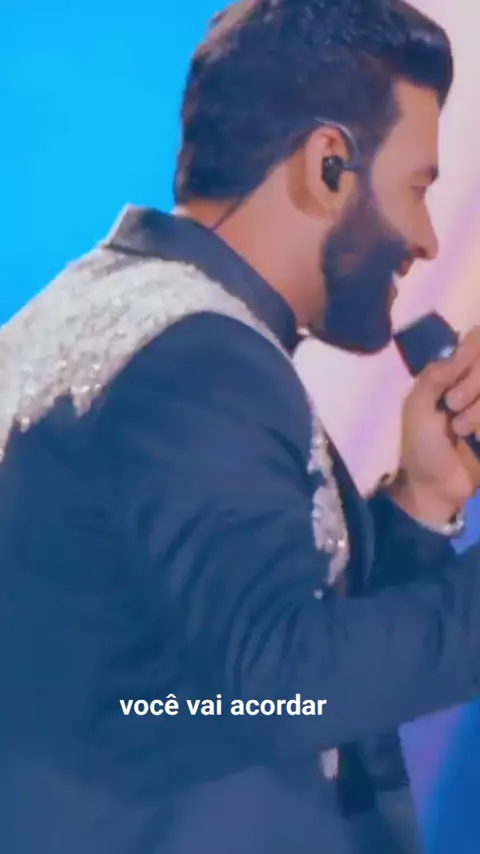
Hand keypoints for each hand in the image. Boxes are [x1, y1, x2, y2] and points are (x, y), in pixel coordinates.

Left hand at [389, 326, 479, 524]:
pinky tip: (477, 438)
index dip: (471, 355)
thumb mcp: (418, 408)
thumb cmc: (421, 447)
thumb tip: (459, 352)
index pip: (475, 343)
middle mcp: (473, 385)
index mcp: (449, 376)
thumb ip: (435, 375)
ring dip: (478, 409)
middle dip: (472, 385)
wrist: (436, 489)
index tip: (456, 378)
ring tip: (461, 429)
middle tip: (452, 408)